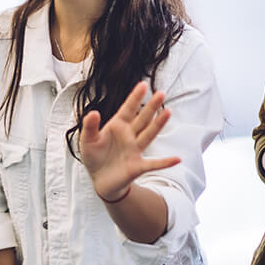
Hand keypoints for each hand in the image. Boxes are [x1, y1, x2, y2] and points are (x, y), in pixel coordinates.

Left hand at [79, 81, 179, 202]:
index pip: (128, 109)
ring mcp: (135, 150)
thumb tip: (93, 112)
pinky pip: (154, 164)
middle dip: (151, 106)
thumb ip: (90, 126)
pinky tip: (177, 159)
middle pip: (143, 118)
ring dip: (158, 124)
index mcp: (117, 126)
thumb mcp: (87, 140)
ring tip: (168, 112)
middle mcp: (129, 135)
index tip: (143, 84)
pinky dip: (165, 162)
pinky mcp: (138, 166)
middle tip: (161, 93)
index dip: (135, 97)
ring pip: (149, 134)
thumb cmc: (94, 157)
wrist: (100, 180)